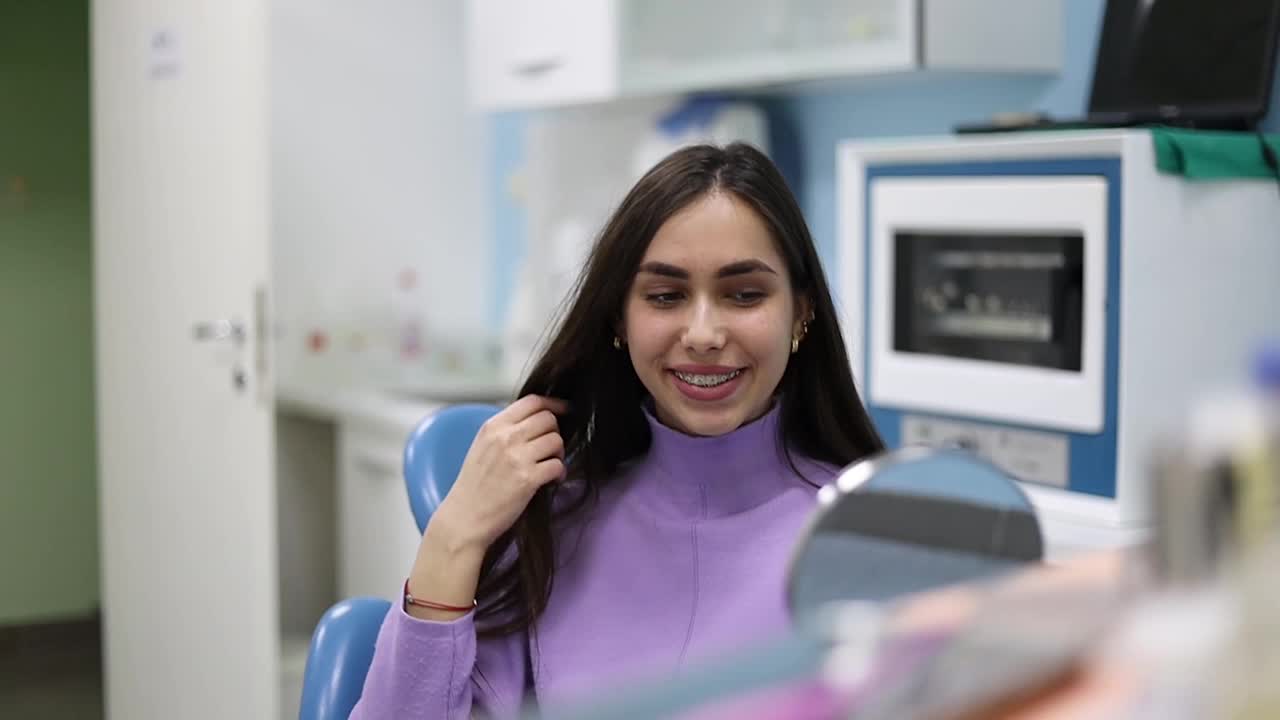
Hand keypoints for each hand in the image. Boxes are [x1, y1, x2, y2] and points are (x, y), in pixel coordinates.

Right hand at [425, 394, 567, 555]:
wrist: (464, 518)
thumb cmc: (474, 486)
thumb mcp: (482, 447)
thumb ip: (505, 431)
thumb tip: (535, 421)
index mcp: (493, 426)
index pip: (532, 402)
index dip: (553, 404)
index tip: (564, 410)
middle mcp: (505, 437)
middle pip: (548, 419)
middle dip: (554, 433)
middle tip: (550, 449)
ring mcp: (516, 457)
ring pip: (556, 441)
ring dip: (559, 454)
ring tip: (550, 466)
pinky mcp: (528, 479)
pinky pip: (558, 465)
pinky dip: (559, 473)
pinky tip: (551, 480)